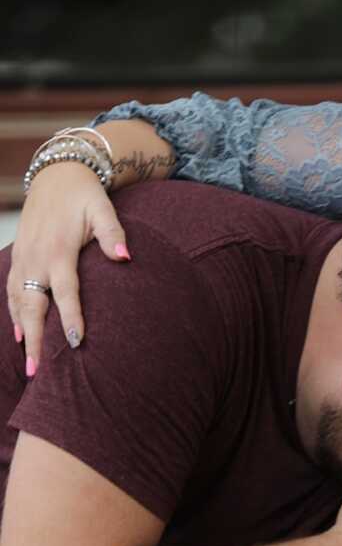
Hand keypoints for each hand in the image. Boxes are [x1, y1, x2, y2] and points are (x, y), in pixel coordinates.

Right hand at [7, 162, 129, 372]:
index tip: (76, 344)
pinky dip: (14, 314)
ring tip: (29, 365)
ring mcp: (25, 259)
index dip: (70, 318)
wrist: (56, 173)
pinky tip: (20, 334)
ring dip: (23, 333)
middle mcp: (37, 259)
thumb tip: (125, 257)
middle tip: (38, 372)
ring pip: (19, 303)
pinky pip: (11, 291)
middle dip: (36, 340)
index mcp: (60, 252)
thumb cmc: (85, 196)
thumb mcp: (102, 209)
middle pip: (34, 306)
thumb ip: (113, 234)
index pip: (65, 292)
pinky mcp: (19, 258)